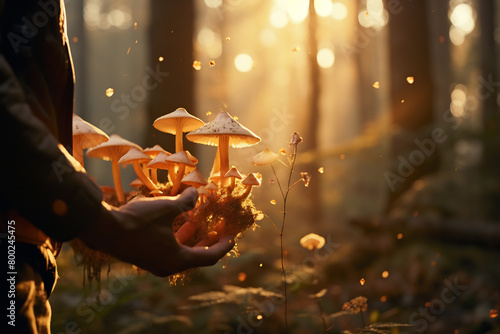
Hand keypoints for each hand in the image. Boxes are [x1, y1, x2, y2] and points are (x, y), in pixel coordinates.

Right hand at [78, 187, 233, 276]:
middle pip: (196, 257)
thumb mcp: (166, 208)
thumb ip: (185, 202)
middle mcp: (168, 267)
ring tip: (198, 222)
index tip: (233, 236)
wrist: (103, 230)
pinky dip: (177, 239)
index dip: (224, 246)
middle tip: (219, 229)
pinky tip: (177, 222)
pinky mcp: (146, 259)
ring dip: (191, 238)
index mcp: (177, 259)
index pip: (209, 256)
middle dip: (209, 242)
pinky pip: (169, 251)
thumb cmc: (137, 221)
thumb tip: (196, 193)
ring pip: (181, 254)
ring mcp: (156, 264)